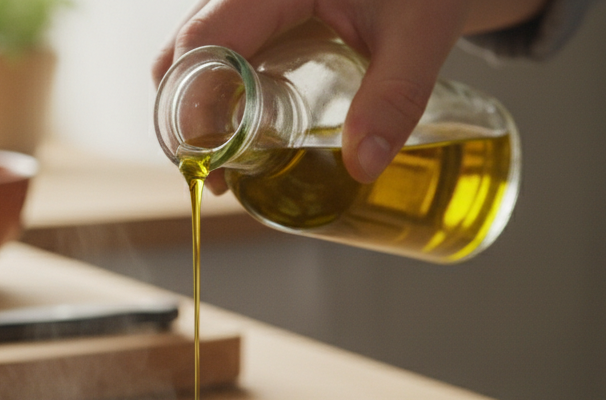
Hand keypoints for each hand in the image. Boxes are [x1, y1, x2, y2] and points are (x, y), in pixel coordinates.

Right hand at [154, 0, 472, 185]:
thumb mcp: (420, 34)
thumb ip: (396, 97)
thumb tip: (362, 166)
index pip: (207, 40)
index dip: (196, 104)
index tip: (215, 162)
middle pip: (185, 52)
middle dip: (189, 119)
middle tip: (223, 176)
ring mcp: (251, 1)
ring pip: (195, 55)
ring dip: (201, 111)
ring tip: (233, 168)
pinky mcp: (262, 16)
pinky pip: (222, 53)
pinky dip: (221, 96)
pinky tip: (247, 137)